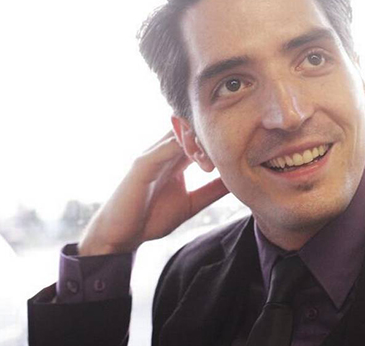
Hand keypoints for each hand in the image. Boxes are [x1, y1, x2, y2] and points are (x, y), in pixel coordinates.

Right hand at [78, 131, 228, 255]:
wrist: (120, 236)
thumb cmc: (151, 218)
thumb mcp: (191, 203)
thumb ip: (212, 191)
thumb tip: (238, 182)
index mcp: (175, 158)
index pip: (200, 137)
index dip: (220, 139)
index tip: (244, 146)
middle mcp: (164, 151)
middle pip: (191, 129)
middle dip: (213, 134)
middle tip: (237, 145)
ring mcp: (152, 155)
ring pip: (180, 134)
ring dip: (201, 140)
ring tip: (221, 152)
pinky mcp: (141, 165)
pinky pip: (164, 148)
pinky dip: (182, 148)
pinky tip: (201, 159)